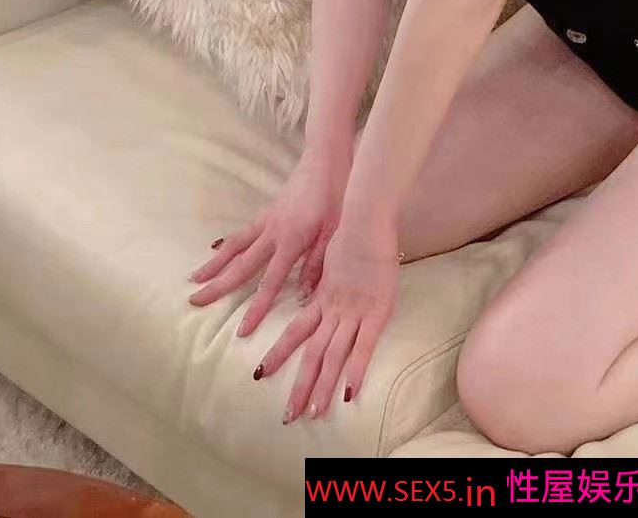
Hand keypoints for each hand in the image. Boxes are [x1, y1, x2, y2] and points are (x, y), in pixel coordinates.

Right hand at [188, 148, 350, 338]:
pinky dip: (226, 245)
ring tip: (194, 279)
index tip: (241, 330)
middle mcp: (272, 232)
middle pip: (240, 266)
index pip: (270, 283)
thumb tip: (303, 295)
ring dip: (214, 265)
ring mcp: (266, 221)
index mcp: (291, 241)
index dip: (256, 308)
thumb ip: (317, 263)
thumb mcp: (335, 232)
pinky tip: (216, 252)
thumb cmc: (335, 196)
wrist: (326, 160)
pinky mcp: (266, 212)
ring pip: (234, 247)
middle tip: (195, 302)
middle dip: (218, 287)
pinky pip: (242, 233)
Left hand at [253, 219, 399, 422]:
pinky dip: (356, 370)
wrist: (364, 221)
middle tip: (287, 416)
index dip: (279, 354)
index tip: (260, 373)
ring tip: (313, 414)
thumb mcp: (330, 259)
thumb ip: (320, 277)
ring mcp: (354, 314)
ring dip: (322, 387)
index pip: (295, 332)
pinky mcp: (376, 313)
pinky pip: (364, 347)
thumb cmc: (350, 234)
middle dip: (300, 386)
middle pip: (312, 354)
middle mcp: (333, 311)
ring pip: (333, 356)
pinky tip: (349, 393)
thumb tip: (309, 288)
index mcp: (322, 299)